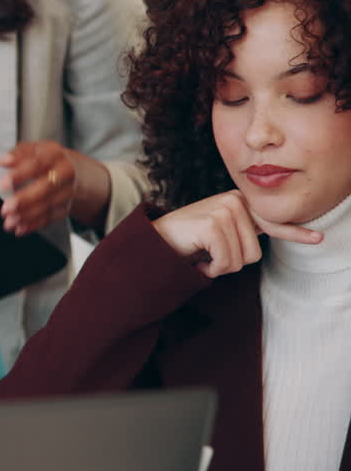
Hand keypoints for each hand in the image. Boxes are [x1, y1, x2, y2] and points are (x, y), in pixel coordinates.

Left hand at [0, 141, 108, 234]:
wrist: (78, 171)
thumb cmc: (49, 159)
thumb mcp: (36, 149)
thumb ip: (18, 153)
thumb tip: (3, 160)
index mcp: (55, 155)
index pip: (37, 164)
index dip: (20, 174)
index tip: (3, 184)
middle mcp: (65, 173)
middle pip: (46, 187)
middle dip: (25, 199)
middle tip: (6, 208)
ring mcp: (68, 191)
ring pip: (49, 205)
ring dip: (28, 216)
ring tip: (9, 222)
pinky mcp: (67, 206)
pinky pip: (51, 217)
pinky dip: (35, 224)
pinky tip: (20, 229)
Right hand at [152, 191, 321, 277]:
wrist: (153, 243)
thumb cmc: (187, 241)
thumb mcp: (220, 233)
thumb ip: (243, 232)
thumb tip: (267, 240)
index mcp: (238, 203)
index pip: (271, 222)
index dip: (295, 233)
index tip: (317, 238)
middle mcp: (234, 202)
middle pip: (255, 253)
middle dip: (231, 262)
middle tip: (207, 253)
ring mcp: (223, 211)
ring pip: (241, 260)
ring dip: (219, 266)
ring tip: (200, 253)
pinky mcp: (213, 225)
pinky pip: (226, 262)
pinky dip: (210, 268)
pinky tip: (196, 258)